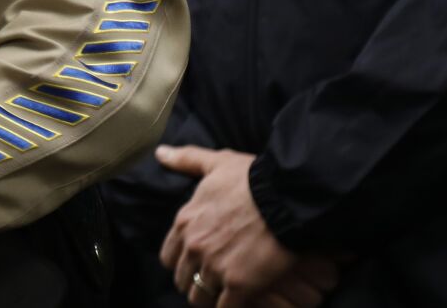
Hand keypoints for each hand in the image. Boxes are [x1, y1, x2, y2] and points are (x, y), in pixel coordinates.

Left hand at [156, 146, 339, 307]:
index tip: (195, 264)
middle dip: (195, 282)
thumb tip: (161, 153)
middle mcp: (194, 246)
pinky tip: (241, 302)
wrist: (286, 198)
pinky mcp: (238, 285)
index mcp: (185, 221)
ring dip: (210, 298)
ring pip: (199, 297)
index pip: (168, 256)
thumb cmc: (253, 179)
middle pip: (182, 279)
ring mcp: (214, 267)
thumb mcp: (216, 163)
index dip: (181, 263)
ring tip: (224, 296)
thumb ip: (186, 160)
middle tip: (213, 282)